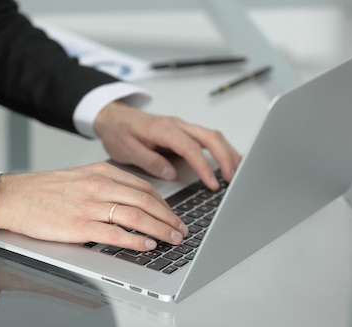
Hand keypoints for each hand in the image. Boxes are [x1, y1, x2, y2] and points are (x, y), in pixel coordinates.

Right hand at [0, 162, 188, 251]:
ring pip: (136, 217)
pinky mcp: (79, 226)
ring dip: (159, 229)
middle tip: (181, 230)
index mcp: (100, 173)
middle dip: (169, 218)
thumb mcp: (80, 178)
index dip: (164, 204)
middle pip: (146, 201)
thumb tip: (133, 203)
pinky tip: (147, 246)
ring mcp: (89, 206)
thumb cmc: (44, 191)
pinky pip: (115, 234)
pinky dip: (135, 241)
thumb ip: (106, 187)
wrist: (13, 197)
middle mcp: (98, 186)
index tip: (174, 216)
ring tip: (172, 239)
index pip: (143, 188)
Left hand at [93, 101, 241, 189]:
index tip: (212, 183)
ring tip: (237, 173)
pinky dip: (221, 149)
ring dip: (228, 153)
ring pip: (212, 136)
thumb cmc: (119, 132)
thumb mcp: (126, 150)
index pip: (190, 147)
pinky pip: (208, 138)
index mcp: (162, 129)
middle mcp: (176, 125)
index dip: (204, 166)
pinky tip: (229, 162)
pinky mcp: (184, 133)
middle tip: (233, 179)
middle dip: (225, 158)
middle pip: (210, 137)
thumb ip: (149, 160)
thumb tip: (170, 173)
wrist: (113, 117)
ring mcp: (182, 127)